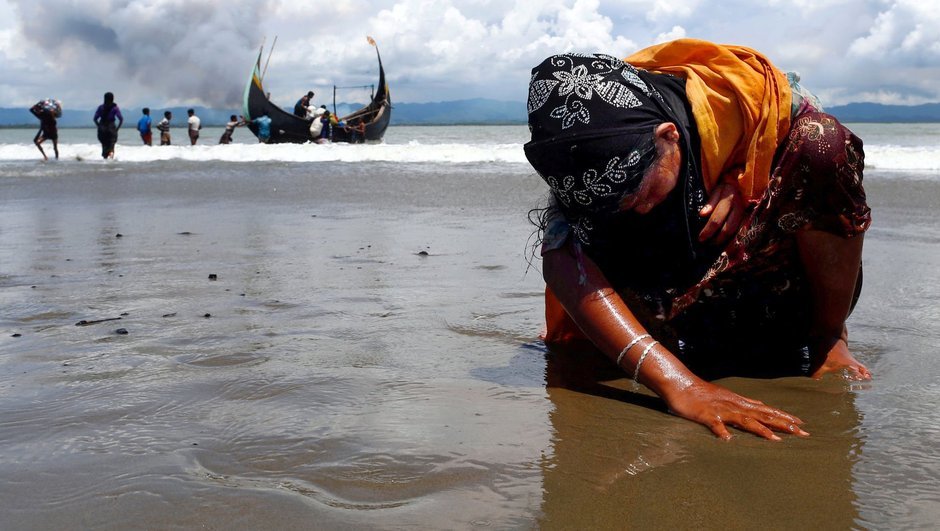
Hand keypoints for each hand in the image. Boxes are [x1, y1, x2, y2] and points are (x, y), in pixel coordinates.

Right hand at [664, 378, 808, 440]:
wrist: (680, 384)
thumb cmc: (701, 392)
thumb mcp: (726, 396)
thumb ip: (742, 403)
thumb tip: (760, 406)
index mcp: (739, 402)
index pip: (766, 410)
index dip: (784, 417)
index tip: (801, 424)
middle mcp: (734, 405)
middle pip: (762, 415)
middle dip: (783, 424)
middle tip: (802, 432)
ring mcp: (721, 411)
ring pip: (745, 420)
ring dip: (761, 429)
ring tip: (776, 439)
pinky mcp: (706, 415)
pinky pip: (715, 425)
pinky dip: (722, 432)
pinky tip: (727, 440)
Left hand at [698, 182, 745, 244]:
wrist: (741, 184)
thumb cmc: (726, 187)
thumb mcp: (716, 190)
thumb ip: (710, 202)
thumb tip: (702, 214)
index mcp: (729, 200)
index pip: (716, 219)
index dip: (708, 231)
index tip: (701, 238)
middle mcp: (739, 208)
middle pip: (727, 229)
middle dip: (717, 239)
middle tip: (708, 244)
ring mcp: (746, 214)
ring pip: (736, 232)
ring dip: (725, 241)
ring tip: (714, 244)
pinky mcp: (750, 217)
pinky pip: (742, 231)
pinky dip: (733, 238)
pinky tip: (726, 242)